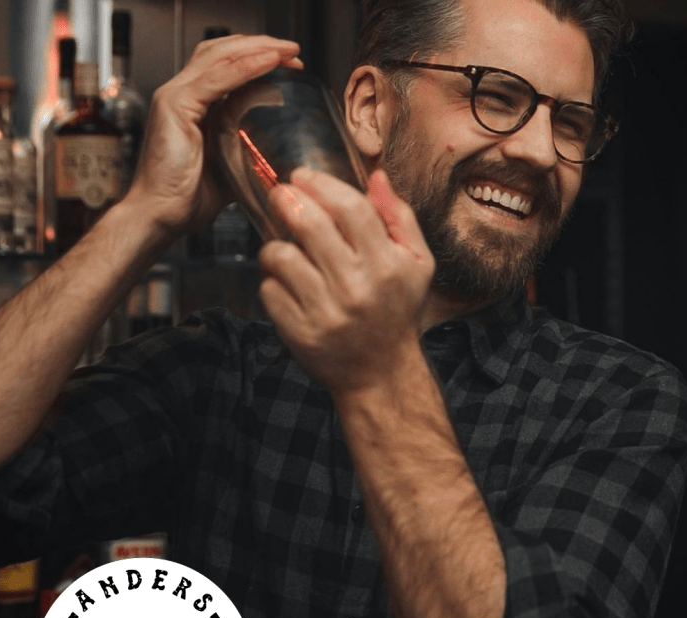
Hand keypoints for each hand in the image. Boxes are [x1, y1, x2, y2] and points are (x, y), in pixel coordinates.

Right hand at [127, 35, 302, 238]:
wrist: (162, 216)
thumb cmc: (188, 197)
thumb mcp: (231, 163)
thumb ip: (246, 143)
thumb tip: (276, 142)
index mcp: (193, 105)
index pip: (226, 65)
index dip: (257, 58)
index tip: (289, 63)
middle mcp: (181, 94)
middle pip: (222, 51)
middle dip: (260, 46)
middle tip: (293, 51)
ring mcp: (175, 96)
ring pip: (220, 56)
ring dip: (258, 50)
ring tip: (287, 51)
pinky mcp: (175, 105)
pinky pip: (217, 78)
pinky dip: (246, 67)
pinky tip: (269, 62)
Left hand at [258, 168, 434, 393]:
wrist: (381, 373)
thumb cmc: (398, 310)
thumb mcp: (417, 263)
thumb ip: (399, 217)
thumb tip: (377, 176)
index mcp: (387, 265)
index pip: (351, 208)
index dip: (320, 184)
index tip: (302, 175)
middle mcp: (357, 287)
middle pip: (310, 225)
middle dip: (286, 200)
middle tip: (280, 194)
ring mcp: (326, 312)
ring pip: (281, 256)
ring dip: (275, 244)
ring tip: (283, 247)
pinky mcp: (301, 332)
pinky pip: (270, 290)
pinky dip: (272, 280)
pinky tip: (286, 283)